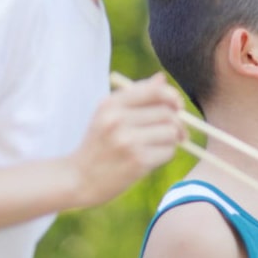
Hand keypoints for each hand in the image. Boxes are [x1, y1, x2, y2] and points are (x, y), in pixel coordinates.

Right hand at [69, 74, 185, 206]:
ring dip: (171, 140)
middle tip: (174, 132)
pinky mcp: (138, 161)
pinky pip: (169, 151)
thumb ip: (136, 95)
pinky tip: (150, 158)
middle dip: (176, 123)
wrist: (80, 179)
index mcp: (111, 104)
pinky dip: (165, 155)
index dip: (172, 97)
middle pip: (168, 113)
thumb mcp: (108, 114)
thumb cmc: (99, 144)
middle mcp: (118, 119)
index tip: (177, 107)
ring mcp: (128, 141)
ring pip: (171, 132)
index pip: (155, 91)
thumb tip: (161, 77)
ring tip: (156, 145)